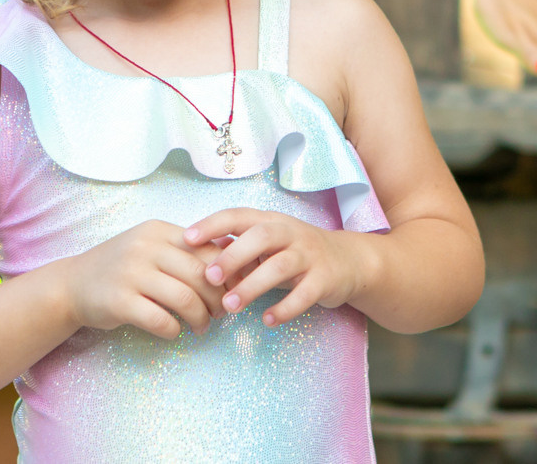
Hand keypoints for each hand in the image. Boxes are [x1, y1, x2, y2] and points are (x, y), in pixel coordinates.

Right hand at [64, 220, 226, 339]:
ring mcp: (131, 274)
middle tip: (221, 313)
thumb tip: (231, 252)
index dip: (226, 273)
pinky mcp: (119, 302)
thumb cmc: (121, 267)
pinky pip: (160, 319)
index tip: (232, 290)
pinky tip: (174, 332)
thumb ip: (184, 249)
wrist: (71, 284)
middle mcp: (145, 247)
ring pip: (184, 298)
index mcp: (158, 231)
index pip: (205, 249)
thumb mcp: (150, 247)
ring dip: (200, 318)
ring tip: (202, 327)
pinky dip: (174, 330)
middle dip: (217, 298)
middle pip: (199, 274)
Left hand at [182, 209, 370, 327]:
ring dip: (253, 285)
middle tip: (209, 277)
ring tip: (230, 306)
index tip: (187, 239)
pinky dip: (285, 308)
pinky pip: (304, 294)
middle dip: (233, 255)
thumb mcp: (269, 244)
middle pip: (261, 236)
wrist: (349, 261)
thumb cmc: (297, 252)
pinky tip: (268, 320)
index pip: (239, 215)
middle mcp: (291, 233)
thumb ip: (238, 248)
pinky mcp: (325, 279)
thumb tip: (198, 253)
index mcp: (272, 221)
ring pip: (280, 266)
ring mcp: (310, 255)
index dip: (213, 224)